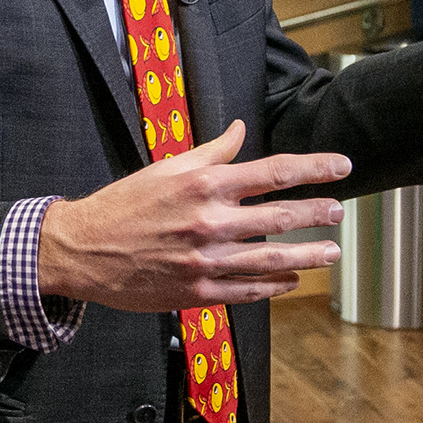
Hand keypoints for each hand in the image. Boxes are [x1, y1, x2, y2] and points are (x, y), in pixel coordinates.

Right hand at [37, 120, 348, 311]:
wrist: (80, 249)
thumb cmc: (121, 206)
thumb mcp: (164, 168)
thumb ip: (210, 152)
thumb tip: (239, 130)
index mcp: (203, 185)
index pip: (273, 172)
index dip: (315, 169)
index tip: (342, 167)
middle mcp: (209, 222)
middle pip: (281, 217)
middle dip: (318, 213)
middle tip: (339, 213)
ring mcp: (204, 261)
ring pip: (272, 259)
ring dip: (308, 255)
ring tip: (331, 252)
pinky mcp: (196, 292)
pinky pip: (247, 290)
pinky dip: (274, 285)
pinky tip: (290, 279)